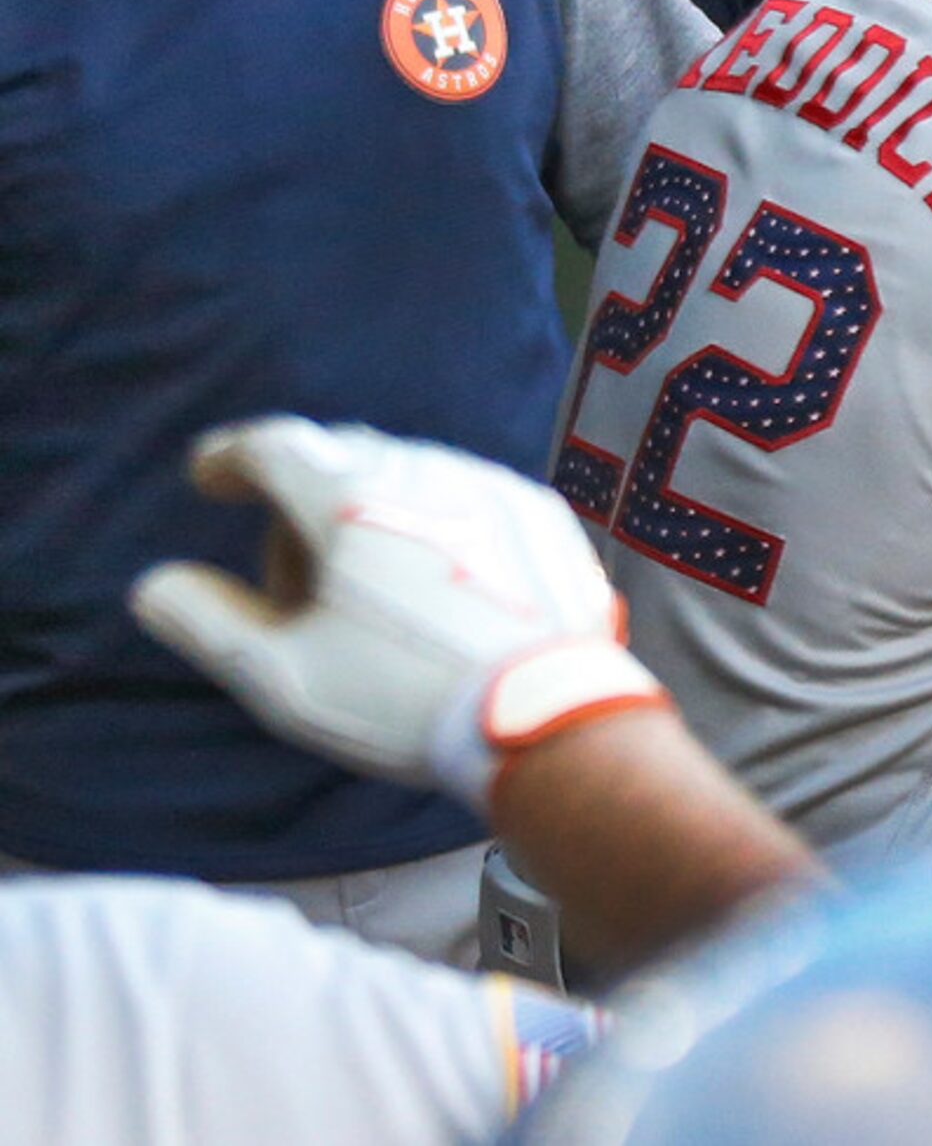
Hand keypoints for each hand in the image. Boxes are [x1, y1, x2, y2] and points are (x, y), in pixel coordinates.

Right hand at [131, 416, 662, 809]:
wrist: (543, 718)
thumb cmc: (403, 700)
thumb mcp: (279, 677)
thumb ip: (205, 621)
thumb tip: (157, 584)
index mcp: (349, 498)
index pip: (273, 445)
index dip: (231, 457)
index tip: (211, 477)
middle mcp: (422, 471)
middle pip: (340, 456)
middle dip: (300, 500)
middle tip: (294, 580)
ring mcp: (489, 485)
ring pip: (407, 472)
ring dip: (370, 510)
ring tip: (369, 598)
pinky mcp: (539, 511)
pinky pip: (466, 495)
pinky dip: (433, 522)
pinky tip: (434, 586)